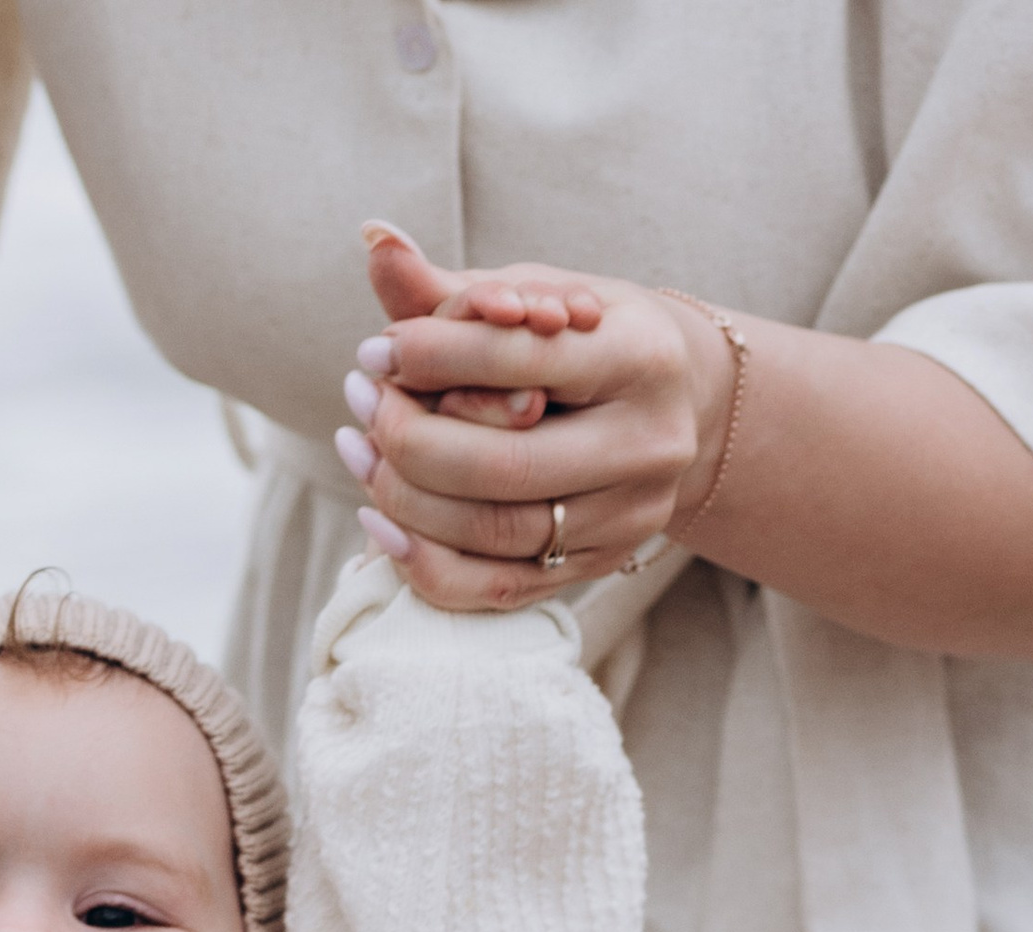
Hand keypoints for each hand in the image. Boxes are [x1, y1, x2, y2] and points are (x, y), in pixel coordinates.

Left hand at [336, 226, 735, 612]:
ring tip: (359, 452)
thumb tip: (373, 240)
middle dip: (412, 439)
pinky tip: (381, 523)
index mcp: (642, 356)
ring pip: (495, 532)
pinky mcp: (599, 566)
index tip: (376, 351)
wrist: (673, 405)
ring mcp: (628, 517)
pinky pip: (496, 590)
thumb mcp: (535, 295)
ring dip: (405, 498)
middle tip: (361, 404)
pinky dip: (425, 562)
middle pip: (504, 463)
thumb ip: (452, 287)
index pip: (523, 360)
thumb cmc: (584, 337)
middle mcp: (648, 445)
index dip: (434, 356)